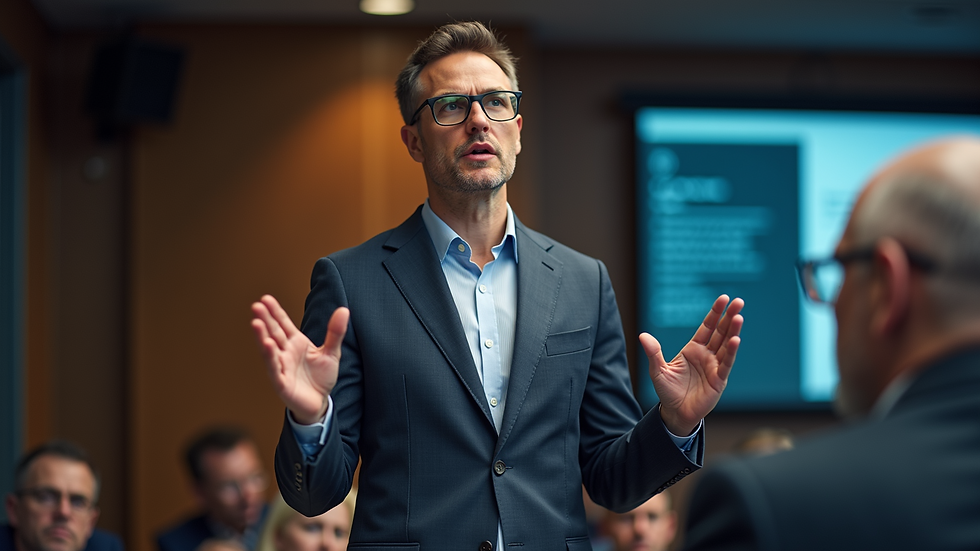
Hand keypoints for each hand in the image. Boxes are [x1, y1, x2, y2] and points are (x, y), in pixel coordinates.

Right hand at [251, 295, 348, 424]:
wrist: (320, 402)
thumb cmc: (321, 377)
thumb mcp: (331, 352)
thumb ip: (335, 332)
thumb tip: (344, 310)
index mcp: (296, 343)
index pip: (283, 324)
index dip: (275, 312)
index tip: (266, 298)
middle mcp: (285, 353)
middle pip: (274, 333)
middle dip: (265, 319)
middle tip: (257, 306)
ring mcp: (281, 367)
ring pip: (270, 349)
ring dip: (262, 336)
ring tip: (256, 322)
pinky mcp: (281, 383)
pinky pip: (275, 368)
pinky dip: (270, 358)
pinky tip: (267, 345)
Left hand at [641, 295, 743, 435]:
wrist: (675, 413)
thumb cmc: (668, 391)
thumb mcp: (658, 371)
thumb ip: (653, 353)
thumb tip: (643, 335)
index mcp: (693, 349)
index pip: (707, 327)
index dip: (715, 313)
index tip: (724, 298)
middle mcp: (706, 355)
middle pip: (720, 332)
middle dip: (729, 316)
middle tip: (739, 301)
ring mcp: (714, 366)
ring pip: (725, 345)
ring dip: (732, 331)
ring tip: (738, 317)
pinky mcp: (719, 380)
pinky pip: (726, 363)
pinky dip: (730, 352)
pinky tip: (735, 339)